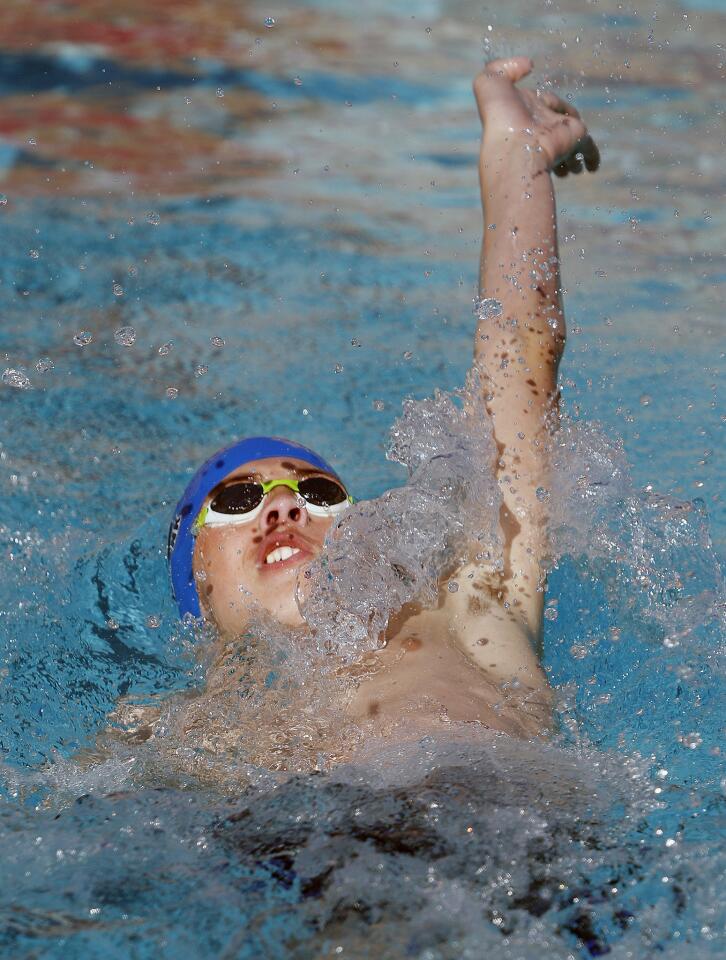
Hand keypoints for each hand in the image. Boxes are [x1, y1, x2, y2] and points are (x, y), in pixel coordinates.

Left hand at [473, 56, 599, 176]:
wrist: (515, 148)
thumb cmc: (501, 117)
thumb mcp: (490, 83)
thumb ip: (502, 68)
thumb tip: (528, 64)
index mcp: (525, 109)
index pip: (542, 101)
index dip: (546, 101)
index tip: (547, 104)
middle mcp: (542, 123)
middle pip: (558, 122)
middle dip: (560, 130)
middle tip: (561, 140)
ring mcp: (559, 132)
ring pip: (572, 137)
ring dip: (572, 148)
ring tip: (571, 165)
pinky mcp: (575, 139)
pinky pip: (588, 147)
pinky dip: (591, 156)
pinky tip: (591, 166)